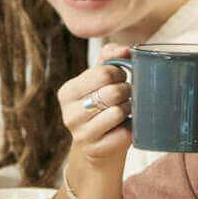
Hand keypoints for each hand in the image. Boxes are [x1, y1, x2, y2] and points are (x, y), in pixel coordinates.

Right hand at [57, 43, 133, 171]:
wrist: (99, 148)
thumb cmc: (102, 108)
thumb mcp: (100, 81)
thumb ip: (109, 58)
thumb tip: (125, 49)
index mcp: (67, 92)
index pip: (103, 73)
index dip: (119, 73)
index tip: (121, 79)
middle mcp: (69, 113)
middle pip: (112, 92)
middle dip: (126, 91)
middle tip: (126, 95)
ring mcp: (81, 133)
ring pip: (118, 112)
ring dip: (129, 109)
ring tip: (125, 111)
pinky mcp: (96, 149)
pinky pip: (123, 132)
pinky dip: (130, 128)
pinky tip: (123, 128)